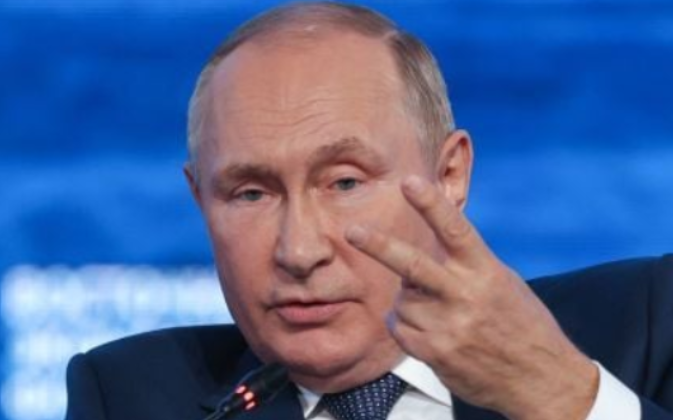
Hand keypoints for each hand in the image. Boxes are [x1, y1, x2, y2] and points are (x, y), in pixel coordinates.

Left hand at [345, 175, 598, 419]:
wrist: (540, 378)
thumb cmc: (519, 322)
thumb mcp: (500, 282)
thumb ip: (464, 263)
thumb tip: (426, 245)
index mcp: (485, 271)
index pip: (455, 230)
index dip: (431, 204)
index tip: (409, 181)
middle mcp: (465, 296)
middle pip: (413, 265)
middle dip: (379, 246)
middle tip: (352, 231)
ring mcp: (448, 326)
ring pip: (403, 300)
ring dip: (411, 301)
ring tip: (441, 313)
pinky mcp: (436, 353)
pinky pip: (400, 327)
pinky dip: (407, 325)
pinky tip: (432, 331)